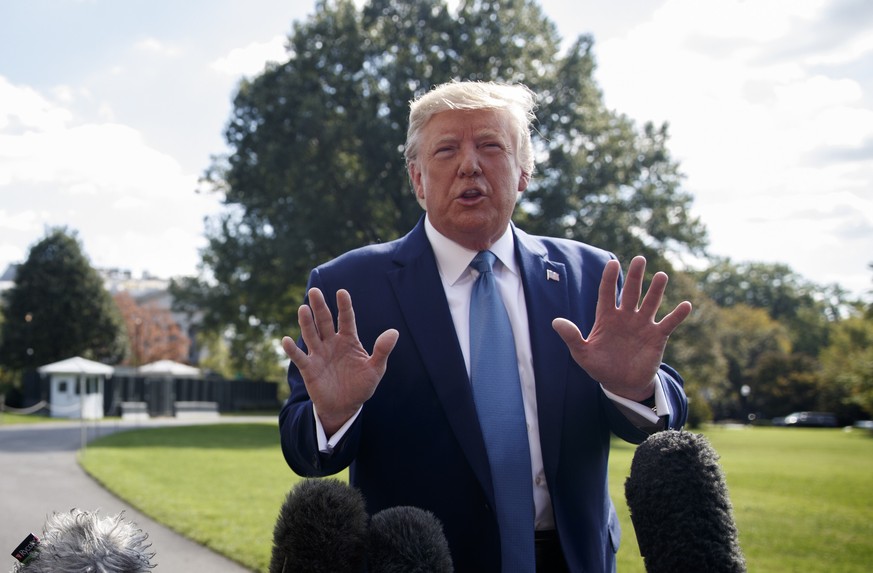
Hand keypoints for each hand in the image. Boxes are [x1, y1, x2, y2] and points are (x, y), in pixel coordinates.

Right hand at [282, 288, 398, 434]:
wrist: (345, 407)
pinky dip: (293, 350)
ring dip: (306, 322)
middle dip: (320, 307)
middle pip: (324, 321)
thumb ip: (382, 350)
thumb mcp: (376, 369)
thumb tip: (394, 332)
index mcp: (348, 340)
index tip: (342, 292)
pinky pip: (300, 357)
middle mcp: (331, 343)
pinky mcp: (309, 368)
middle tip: (314, 291)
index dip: (344, 306)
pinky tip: (286, 340)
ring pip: (311, 334)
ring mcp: (319, 354)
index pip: (346, 319)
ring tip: (303, 309)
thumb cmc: (361, 386)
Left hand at [552, 256, 691, 401]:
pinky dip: (677, 315)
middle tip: (640, 259)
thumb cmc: (600, 367)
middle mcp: (626, 316)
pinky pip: (668, 323)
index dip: (608, 278)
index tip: (612, 262)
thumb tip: (555, 321)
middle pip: (630, 292)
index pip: (606, 293)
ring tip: (661, 276)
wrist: (622, 384)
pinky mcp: (657, 336)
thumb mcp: (583, 354)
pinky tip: (685, 305)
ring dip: (656, 290)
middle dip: (635, 276)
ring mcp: (642, 325)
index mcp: (607, 317)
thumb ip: (572, 337)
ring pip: (650, 303)